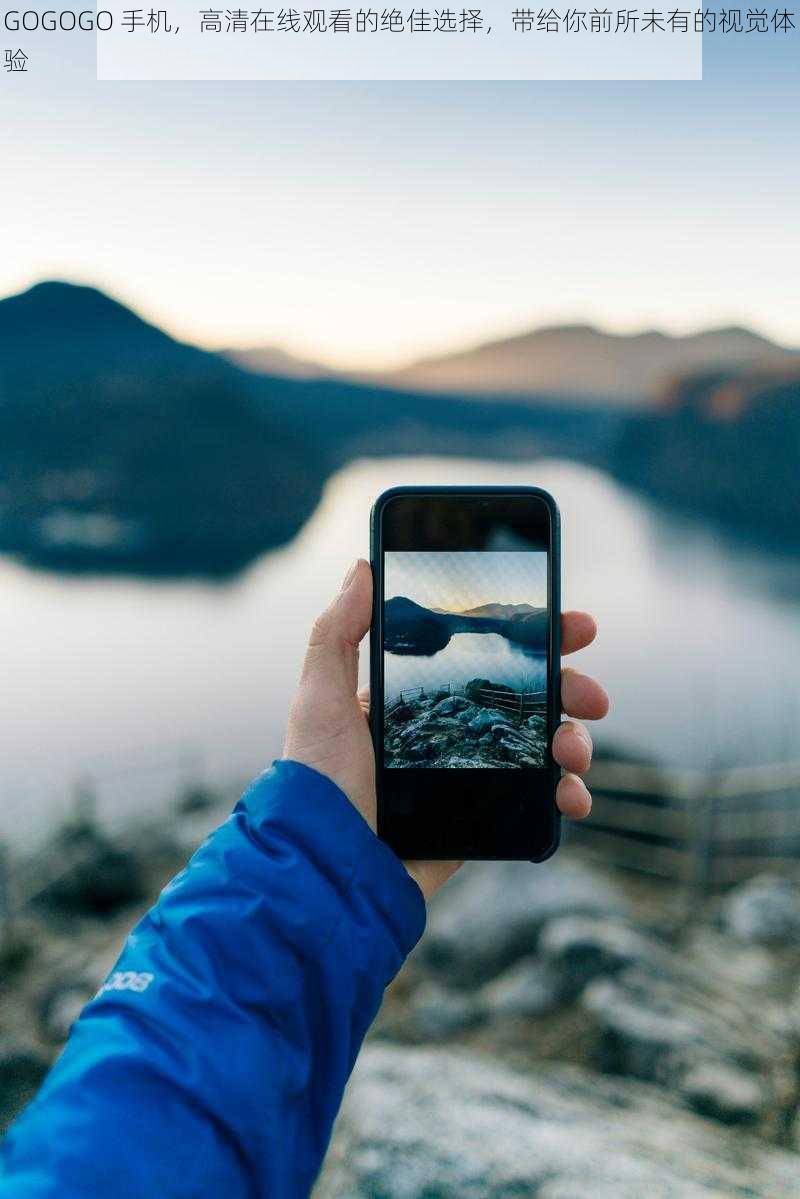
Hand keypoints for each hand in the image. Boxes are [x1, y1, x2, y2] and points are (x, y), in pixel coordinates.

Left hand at [283, 559, 608, 901]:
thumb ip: (338, 633)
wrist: (331, 869)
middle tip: (592, 694)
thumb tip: (362, 568)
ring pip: (542, 746)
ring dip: (575, 740)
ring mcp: (472, 775)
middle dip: (570, 689)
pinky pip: (539, 800)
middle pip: (528, 697)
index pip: (484, 654)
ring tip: (573, 751)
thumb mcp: (319, 698)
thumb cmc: (318, 780)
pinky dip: (566, 794)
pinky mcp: (483, 819)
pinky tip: (571, 796)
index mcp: (416, 698)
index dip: (532, 637)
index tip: (569, 625)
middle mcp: (450, 731)